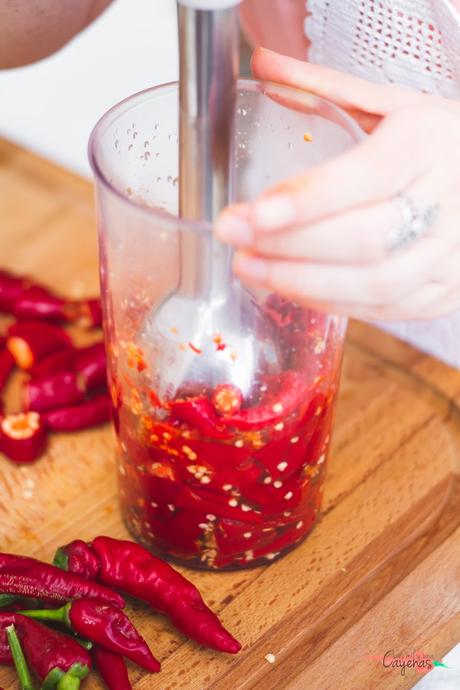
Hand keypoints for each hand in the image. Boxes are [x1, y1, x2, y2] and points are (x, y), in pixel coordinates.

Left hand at [215, 48, 459, 320]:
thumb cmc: (436, 142)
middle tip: (235, 240)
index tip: (252, 214)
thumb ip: (326, 88)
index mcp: (428, 145)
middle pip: (364, 238)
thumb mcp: (392, 105)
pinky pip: (385, 308)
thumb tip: (262, 66)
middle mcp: (447, 202)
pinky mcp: (445, 290)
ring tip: (250, 268)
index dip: (306, 200)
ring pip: (375, 283)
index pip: (366, 176)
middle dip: (290, 246)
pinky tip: (292, 287)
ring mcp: (450, 254)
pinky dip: (332, 303)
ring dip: (303, 283)